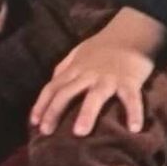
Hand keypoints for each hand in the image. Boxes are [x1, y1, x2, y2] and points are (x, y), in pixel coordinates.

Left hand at [30, 11, 165, 137]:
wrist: (130, 32)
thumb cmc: (103, 47)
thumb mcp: (78, 53)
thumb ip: (64, 68)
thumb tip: (51, 83)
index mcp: (75, 69)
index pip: (53, 86)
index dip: (41, 104)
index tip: (33, 122)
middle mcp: (88, 74)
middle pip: (67, 92)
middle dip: (54, 111)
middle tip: (46, 132)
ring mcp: (108, 77)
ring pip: (95, 96)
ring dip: (87, 114)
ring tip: (79, 133)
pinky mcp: (129, 80)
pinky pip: (131, 98)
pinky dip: (134, 112)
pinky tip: (133, 130)